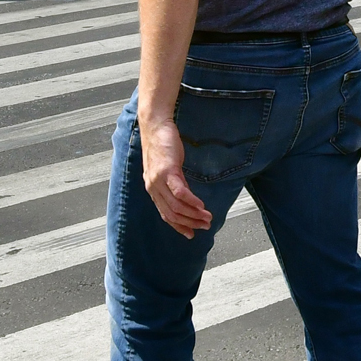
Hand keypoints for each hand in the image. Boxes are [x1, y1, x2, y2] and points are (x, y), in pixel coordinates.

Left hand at [139, 116, 212, 237]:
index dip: (179, 226)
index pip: (166, 214)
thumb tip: (185, 196)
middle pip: (171, 214)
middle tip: (205, 225)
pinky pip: (179, 192)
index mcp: (153, 189)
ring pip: (176, 206)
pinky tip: (201, 205)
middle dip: (190, 223)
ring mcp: (159, 180)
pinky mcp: (167, 171)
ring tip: (207, 217)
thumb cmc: (162, 145)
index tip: (192, 234)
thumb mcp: (167, 168)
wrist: (155, 127)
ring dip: (194, 214)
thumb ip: (173, 183)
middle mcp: (153, 187)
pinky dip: (191, 201)